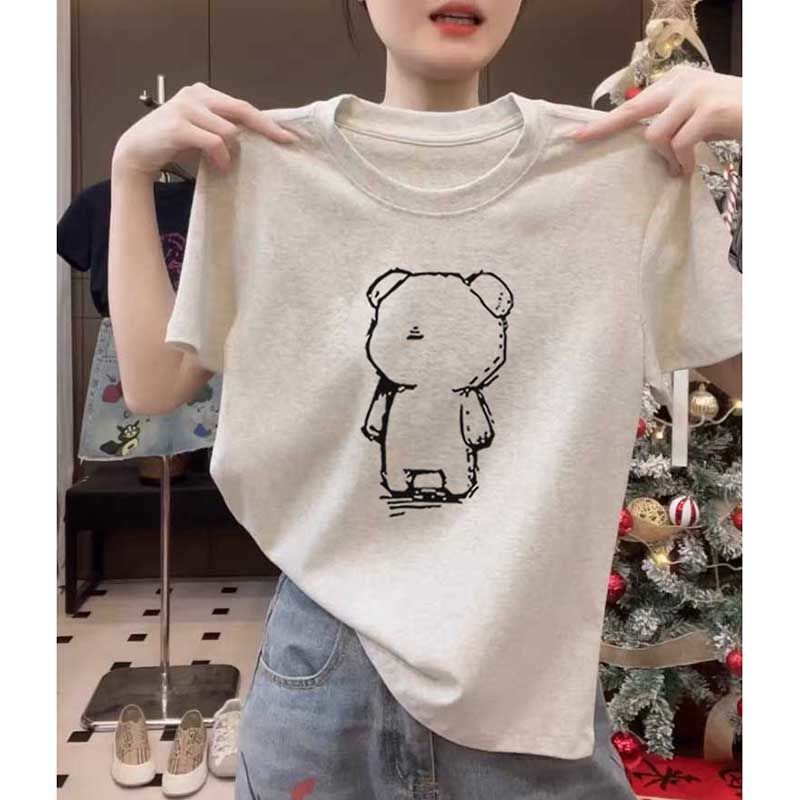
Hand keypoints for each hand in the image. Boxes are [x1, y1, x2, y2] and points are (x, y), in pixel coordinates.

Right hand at [112, 82, 302, 180]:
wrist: (137, 151)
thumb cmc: (174, 143)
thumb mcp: (203, 132)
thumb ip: (224, 128)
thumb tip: (257, 139)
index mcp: (204, 93)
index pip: (243, 105)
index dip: (267, 121)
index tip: (289, 135)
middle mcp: (196, 94)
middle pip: (242, 109)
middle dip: (266, 128)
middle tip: (285, 143)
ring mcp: (186, 108)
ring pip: (229, 130)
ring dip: (232, 153)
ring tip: (226, 166)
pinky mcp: (179, 126)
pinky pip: (214, 142)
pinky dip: (221, 157)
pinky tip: (220, 167)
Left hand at [564, 65, 741, 175]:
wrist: (767, 109)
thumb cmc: (730, 116)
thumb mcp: (694, 115)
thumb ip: (668, 121)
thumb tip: (642, 141)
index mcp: (674, 82)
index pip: (632, 103)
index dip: (604, 122)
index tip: (576, 134)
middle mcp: (681, 83)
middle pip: (632, 110)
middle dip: (604, 129)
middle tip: (580, 141)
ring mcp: (695, 95)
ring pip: (655, 134)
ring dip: (665, 157)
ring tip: (679, 166)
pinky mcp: (709, 111)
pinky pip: (679, 144)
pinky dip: (681, 161)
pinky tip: (688, 169)